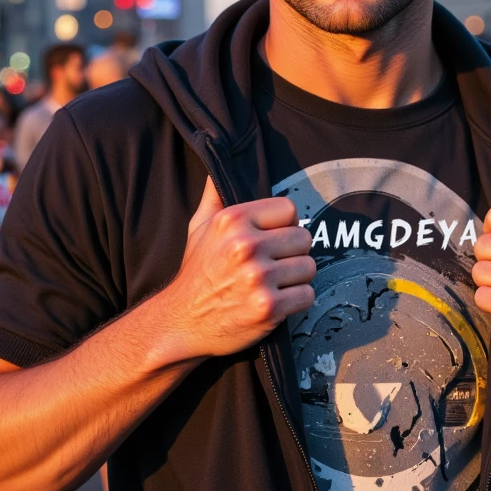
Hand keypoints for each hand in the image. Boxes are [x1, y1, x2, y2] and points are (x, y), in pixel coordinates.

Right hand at [161, 178, 315, 359]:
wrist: (181, 322)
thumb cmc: (195, 274)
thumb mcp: (198, 228)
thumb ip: (214, 196)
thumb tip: (218, 167)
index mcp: (232, 220)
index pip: (289, 210)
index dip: (284, 226)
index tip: (272, 241)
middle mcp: (245, 246)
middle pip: (304, 238)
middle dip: (293, 254)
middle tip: (273, 266)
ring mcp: (258, 278)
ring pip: (309, 268)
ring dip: (295, 279)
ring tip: (272, 285)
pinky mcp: (268, 307)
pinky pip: (307, 295)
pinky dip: (296, 302)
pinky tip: (275, 303)